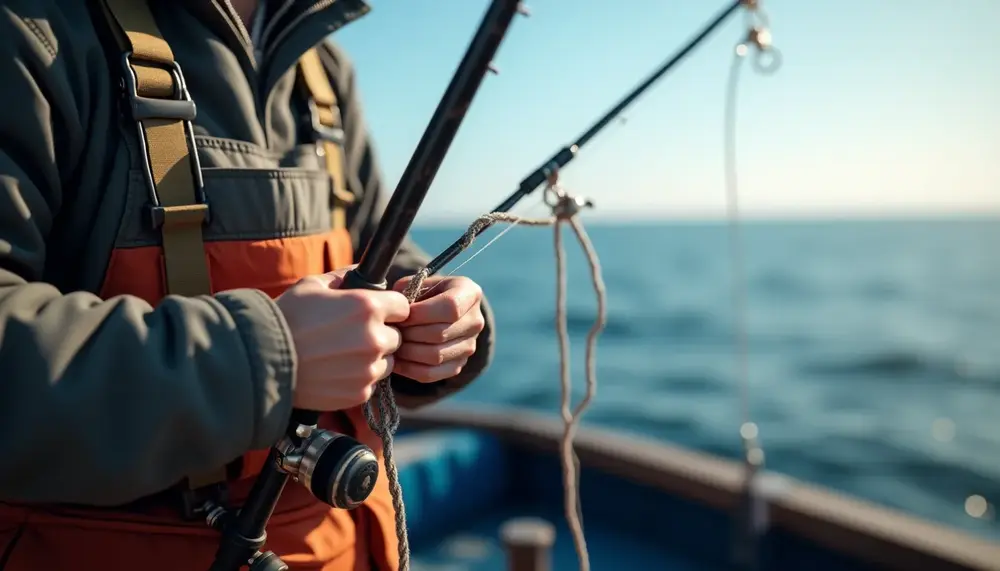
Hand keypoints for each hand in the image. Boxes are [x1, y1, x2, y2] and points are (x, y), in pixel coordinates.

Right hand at [276, 266, 409, 410]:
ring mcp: (368, 368)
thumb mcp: (312, 286)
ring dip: (372, 358)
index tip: (378, 313)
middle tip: (352, 335)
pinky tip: (335, 370)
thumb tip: (359, 274)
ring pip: (386, 361)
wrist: (261, 361)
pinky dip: (358, 378)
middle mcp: (374, 338)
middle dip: (381, 334)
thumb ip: (342, 278)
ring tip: (342, 354)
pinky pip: (370, 383)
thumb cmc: (285, 319)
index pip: (403, 307)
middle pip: (396, 336)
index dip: (390, 309)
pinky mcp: (360, 393)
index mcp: (368, 307)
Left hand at [391, 275, 485, 382]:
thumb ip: (407, 292)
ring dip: (408, 352)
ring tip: (392, 344)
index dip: (421, 313)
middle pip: (441, 333)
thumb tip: (396, 314)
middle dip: (410, 333)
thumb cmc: (424, 294)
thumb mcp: (417, 284)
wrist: (438, 312)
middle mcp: (476, 321)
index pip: (451, 307)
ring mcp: (470, 345)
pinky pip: (431, 374)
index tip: (401, 315)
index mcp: (470, 293)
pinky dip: (409, 369)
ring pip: (435, 356)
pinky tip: (396, 360)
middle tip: (391, 331)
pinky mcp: (459, 365)